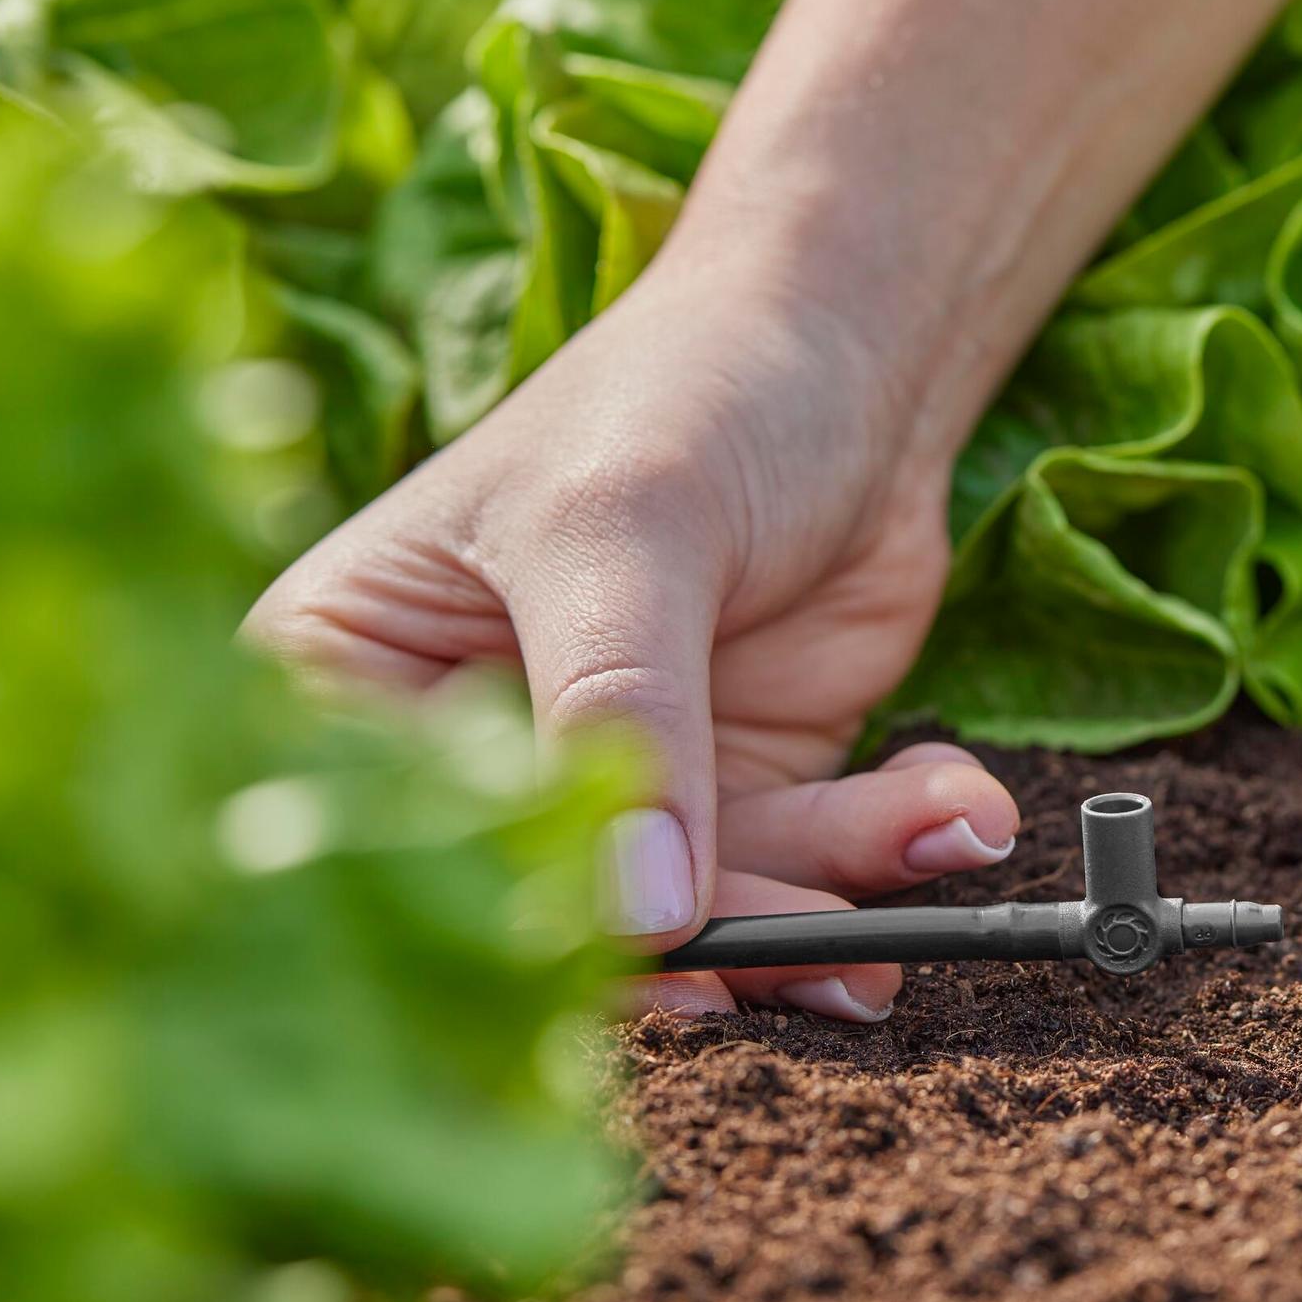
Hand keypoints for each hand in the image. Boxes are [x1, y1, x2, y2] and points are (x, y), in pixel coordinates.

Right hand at [246, 264, 1018, 1020]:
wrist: (851, 350)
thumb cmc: (689, 393)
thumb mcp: (626, 530)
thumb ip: (621, 715)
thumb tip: (640, 914)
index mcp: (350, 681)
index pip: (398, 844)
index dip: (514, 918)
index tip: (649, 950)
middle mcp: (465, 759)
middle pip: (554, 913)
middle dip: (712, 936)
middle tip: (824, 944)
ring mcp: (608, 791)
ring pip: (702, 918)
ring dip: (830, 897)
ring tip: (939, 836)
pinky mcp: (731, 804)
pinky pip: (803, 877)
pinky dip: (886, 854)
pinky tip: (951, 812)